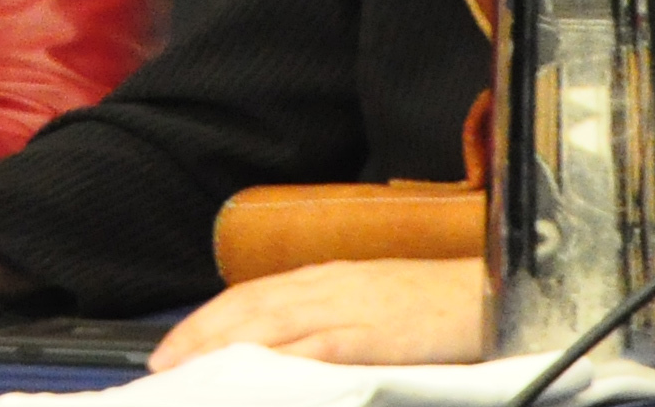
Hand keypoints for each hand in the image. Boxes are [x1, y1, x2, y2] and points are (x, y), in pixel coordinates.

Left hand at [144, 258, 485, 371]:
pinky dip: (286, 360)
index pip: (248, 295)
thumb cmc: (432, 305)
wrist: (490, 293)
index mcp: (324, 278)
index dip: (205, 320)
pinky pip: (321, 346)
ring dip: (227, 347)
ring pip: (274, 324)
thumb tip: (280, 348)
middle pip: (249, 308)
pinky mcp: (375, 333)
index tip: (172, 346)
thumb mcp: (367, 303)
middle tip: (164, 364)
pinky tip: (261, 375)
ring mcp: (350, 307)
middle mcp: (328, 286)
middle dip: (200, 336)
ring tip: (193, 370)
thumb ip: (323, 320)